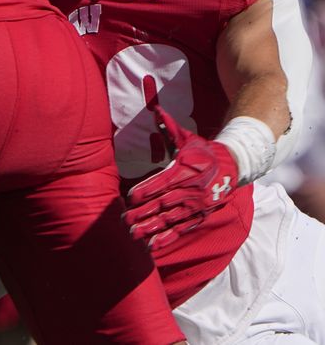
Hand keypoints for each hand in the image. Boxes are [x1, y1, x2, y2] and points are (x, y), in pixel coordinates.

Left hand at [123, 107, 238, 252]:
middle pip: (163, 204)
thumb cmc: (203, 151)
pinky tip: (152, 247)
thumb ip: (170, 127)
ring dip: (151, 228)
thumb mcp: (187, 138)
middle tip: (124, 220)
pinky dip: (166, 239)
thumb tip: (156, 110)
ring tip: (133, 235)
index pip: (162, 183)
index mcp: (185, 172)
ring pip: (170, 220)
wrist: (233, 167)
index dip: (147, 191)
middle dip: (143, 214)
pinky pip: (181, 230)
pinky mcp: (199, 216)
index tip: (130, 198)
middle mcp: (190, 192)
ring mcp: (195, 206)